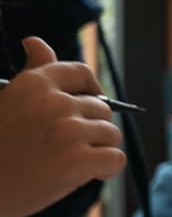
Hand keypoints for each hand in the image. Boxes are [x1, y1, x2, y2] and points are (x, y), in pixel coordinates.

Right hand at [0, 37, 124, 216]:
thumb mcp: (8, 101)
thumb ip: (33, 74)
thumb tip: (35, 41)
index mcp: (35, 83)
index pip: (81, 73)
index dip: (91, 90)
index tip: (87, 105)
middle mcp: (55, 101)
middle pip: (101, 109)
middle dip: (90, 129)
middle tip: (60, 148)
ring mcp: (68, 131)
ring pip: (112, 135)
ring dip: (97, 150)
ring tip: (66, 162)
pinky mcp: (78, 160)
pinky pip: (116, 159)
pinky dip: (106, 170)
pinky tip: (82, 175)